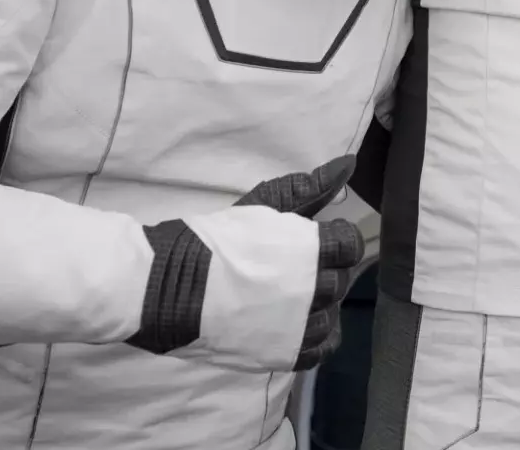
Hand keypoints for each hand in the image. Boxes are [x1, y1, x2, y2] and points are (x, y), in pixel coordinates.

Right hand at [127, 157, 365, 371]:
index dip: (335, 241)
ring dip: (318, 306)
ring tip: (290, 299)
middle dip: (322, 272)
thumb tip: (348, 164)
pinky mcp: (283, 354)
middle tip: (293, 270)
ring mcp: (299, 326)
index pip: (349, 245)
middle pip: (339, 281)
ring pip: (330, 317)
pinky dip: (314, 339)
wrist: (170, 287)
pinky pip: (318, 350)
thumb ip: (311, 188)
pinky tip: (298, 327)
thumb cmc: (217, 240)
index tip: (315, 242)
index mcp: (311, 248)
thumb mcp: (264, 205)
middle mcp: (313, 288)